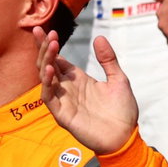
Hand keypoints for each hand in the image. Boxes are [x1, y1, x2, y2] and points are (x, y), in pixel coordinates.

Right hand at [34, 27, 137, 153]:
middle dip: (43, 47)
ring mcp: (62, 100)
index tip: (48, 29)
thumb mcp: (119, 80)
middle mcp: (66, 88)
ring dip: (45, 60)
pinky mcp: (61, 113)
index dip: (50, 45)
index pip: (58, 58)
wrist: (125, 137)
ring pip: (45, 77)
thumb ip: (108, 60)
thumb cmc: (122, 112)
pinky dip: (46, 82)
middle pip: (48, 64)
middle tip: (42, 31)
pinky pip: (48, 96)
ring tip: (50, 45)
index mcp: (77, 79)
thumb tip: (99, 38)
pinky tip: (50, 69)